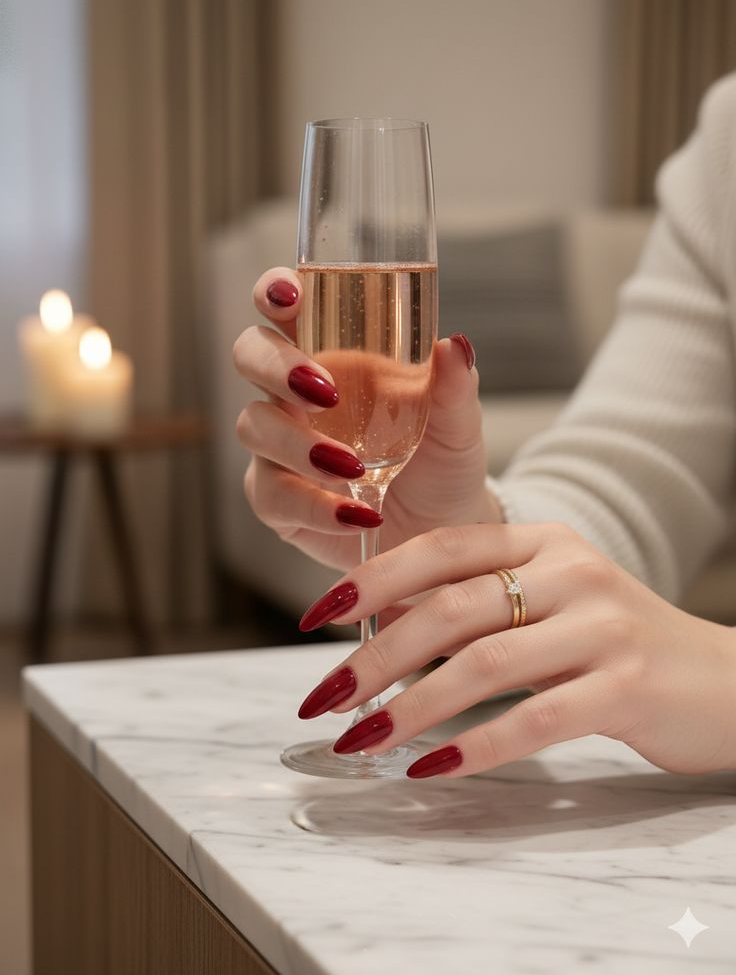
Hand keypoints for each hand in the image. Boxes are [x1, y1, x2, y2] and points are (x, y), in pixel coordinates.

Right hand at [232, 267, 499, 573]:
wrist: (442, 526)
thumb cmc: (441, 459)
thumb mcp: (458, 422)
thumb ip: (455, 385)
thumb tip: (455, 345)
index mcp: (331, 352)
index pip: (284, 307)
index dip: (274, 291)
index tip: (292, 295)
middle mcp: (294, 393)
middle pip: (250, 354)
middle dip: (277, 365)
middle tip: (325, 391)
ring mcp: (279, 445)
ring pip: (254, 425)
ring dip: (297, 443)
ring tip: (352, 468)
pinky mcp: (278, 499)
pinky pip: (272, 495)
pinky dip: (313, 506)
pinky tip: (357, 514)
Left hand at [295, 522, 735, 777]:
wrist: (722, 681)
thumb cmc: (613, 644)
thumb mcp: (549, 601)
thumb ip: (479, 602)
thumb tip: (380, 627)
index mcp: (542, 540)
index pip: (441, 546)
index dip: (372, 579)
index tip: (315, 618)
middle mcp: (571, 570)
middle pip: (452, 607)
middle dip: (375, 656)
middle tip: (325, 699)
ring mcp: (603, 626)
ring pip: (484, 663)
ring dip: (410, 708)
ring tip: (361, 741)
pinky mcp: (627, 686)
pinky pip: (535, 719)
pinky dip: (475, 747)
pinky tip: (431, 769)